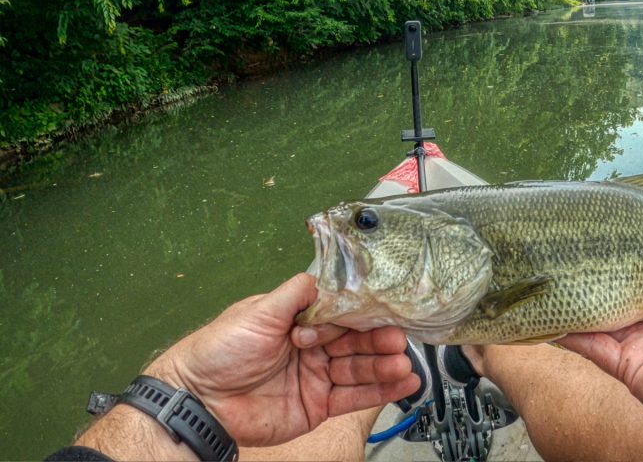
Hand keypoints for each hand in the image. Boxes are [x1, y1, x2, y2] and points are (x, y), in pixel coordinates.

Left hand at [145, 273, 419, 446]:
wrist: (200, 400)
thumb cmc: (219, 351)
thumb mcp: (258, 312)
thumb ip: (295, 295)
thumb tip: (321, 275)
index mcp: (300, 322)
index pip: (341, 315)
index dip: (363, 315)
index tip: (385, 313)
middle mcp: (313, 348)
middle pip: (356, 342)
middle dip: (379, 341)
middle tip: (398, 340)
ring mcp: (316, 378)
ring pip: (359, 370)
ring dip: (385, 367)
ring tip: (404, 365)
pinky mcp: (317, 406)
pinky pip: (353, 398)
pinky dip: (379, 392)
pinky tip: (402, 384)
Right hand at [559, 243, 642, 444]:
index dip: (632, 260)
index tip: (610, 237)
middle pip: (621, 297)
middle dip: (598, 277)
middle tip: (571, 250)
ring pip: (601, 320)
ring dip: (578, 301)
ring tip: (550, 275)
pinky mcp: (629, 368)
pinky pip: (593, 348)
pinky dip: (569, 332)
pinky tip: (547, 314)